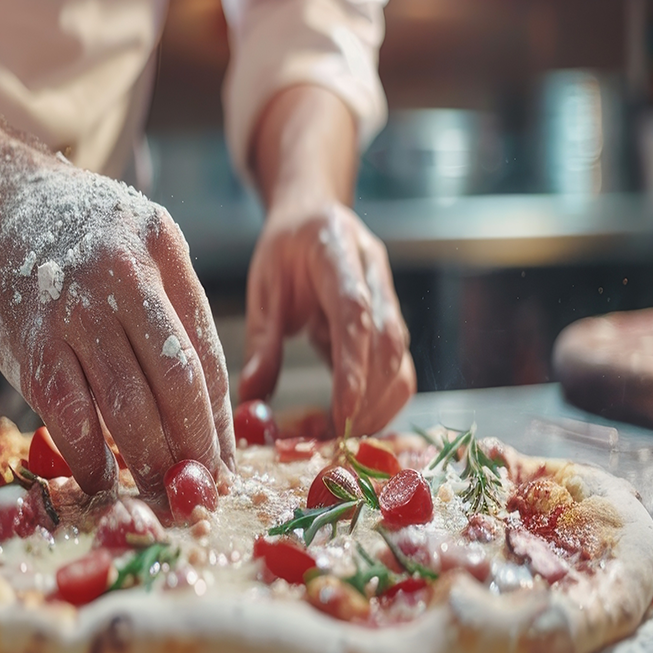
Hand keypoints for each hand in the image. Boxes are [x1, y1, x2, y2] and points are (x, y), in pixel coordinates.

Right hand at [0, 160, 235, 498]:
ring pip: (127, 404)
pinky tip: (102, 478)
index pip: (205, 350)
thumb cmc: (84, 244)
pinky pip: (70, 416)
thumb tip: (210, 413)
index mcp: (163, 249)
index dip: (219, 418)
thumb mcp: (143, 248)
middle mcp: (122, 275)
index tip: (224, 462)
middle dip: (193, 447)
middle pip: (176, 380)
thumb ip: (178, 312)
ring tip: (160, 493)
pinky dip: (90, 456)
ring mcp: (74, 310)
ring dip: (149, 461)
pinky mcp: (32, 345)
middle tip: (201, 489)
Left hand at [240, 199, 415, 434]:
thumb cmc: (286, 250)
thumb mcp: (263, 288)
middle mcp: (374, 271)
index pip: (354, 311)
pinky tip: (352, 419)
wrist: (315, 217)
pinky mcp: (394, 321)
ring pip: (401, 361)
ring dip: (377, 406)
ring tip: (338, 433)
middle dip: (367, 397)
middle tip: (332, 436)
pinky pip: (400, 369)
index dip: (353, 365)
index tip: (342, 410)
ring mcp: (390, 296)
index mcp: (336, 250)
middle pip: (387, 342)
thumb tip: (251, 398)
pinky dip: (381, 402)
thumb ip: (263, 342)